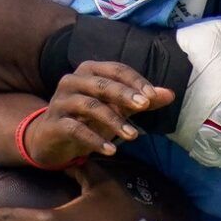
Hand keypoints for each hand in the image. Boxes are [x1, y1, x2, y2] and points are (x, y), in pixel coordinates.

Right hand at [21, 60, 175, 169]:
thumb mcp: (116, 108)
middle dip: (125, 95)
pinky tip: (111, 150)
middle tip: (144, 106)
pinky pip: (75, 129)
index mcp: (89, 71)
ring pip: (89, 106)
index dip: (135, 81)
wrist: (50, 139)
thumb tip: (170, 95)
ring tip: (133, 136)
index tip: (153, 97)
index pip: (115, 69)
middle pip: (102, 85)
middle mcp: (72, 81)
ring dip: (114, 121)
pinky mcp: (54, 123)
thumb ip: (140, 101)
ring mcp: (60, 102)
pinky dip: (95, 140)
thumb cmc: (86, 119)